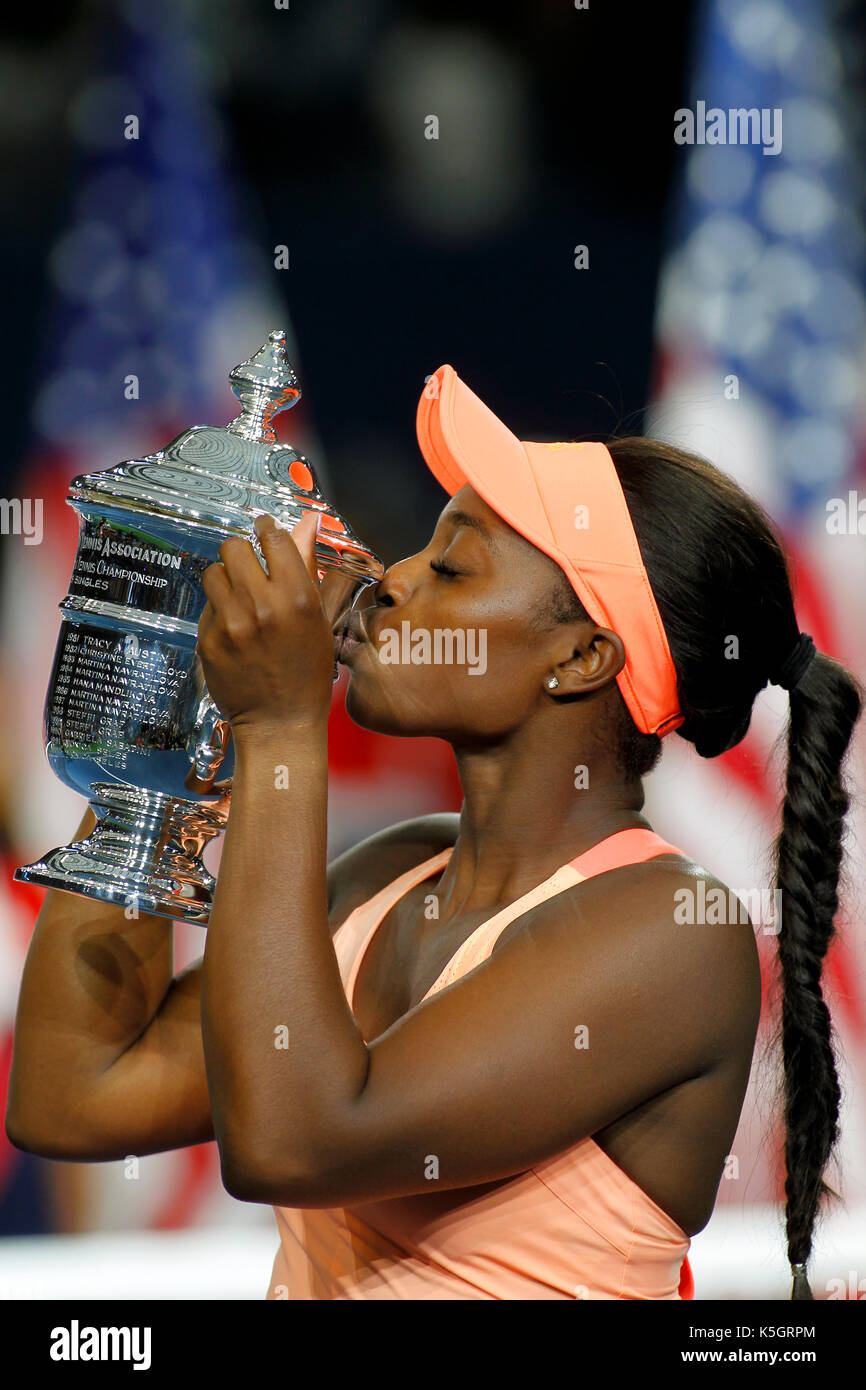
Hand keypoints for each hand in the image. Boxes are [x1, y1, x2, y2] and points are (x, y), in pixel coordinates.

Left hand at [197, 511, 332, 736]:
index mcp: (298, 599)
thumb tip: (308, 523)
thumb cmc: (307, 673)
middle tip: (250, 568)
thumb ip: (307, 566)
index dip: (267, 529)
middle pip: (235, 547)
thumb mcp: (318, 619)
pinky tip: (235, 630)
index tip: (264, 530)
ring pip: (214, 572)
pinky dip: (219, 611)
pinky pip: (207, 606)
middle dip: (242, 553)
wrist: (279, 723)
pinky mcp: (208, 640)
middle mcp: (263, 606)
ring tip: (240, 599)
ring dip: (226, 579)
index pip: (274, 538)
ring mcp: (231, 624)